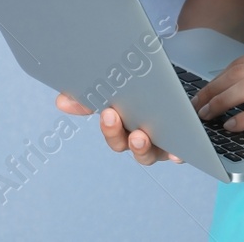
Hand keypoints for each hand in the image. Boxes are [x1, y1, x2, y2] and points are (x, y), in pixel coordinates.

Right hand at [55, 92, 182, 165]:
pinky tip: (175, 151)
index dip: (107, 126)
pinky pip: (179, 155)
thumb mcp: (123, 90)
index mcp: (124, 126)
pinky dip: (175, 155)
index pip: (111, 131)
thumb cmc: (148, 96)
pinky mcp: (181, 147)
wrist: (179, 98)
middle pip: (124, 144)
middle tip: (112, 116)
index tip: (106, 111)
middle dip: (116, 132)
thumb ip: (93, 97)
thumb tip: (62, 101)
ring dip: (140, 146)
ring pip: (146, 154)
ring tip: (139, 135)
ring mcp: (159, 145)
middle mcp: (139, 139)